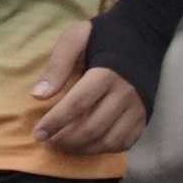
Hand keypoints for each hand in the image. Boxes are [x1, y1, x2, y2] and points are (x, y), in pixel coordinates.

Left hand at [30, 17, 147, 154]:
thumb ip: (57, 64)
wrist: (144, 33)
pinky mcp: (145, 116)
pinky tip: (87, 145)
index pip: (77, 105)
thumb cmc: (104, 34)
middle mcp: (125, 94)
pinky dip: (104, 149)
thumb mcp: (76, 37)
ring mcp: (138, 108)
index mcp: (106, 73)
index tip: (37, 133)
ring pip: (109, 141)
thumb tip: (38, 95)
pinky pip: (125, 142)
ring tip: (64, 145)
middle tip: (47, 142)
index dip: (55, 122)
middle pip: (92, 128)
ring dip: (83, 149)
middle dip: (65, 140)